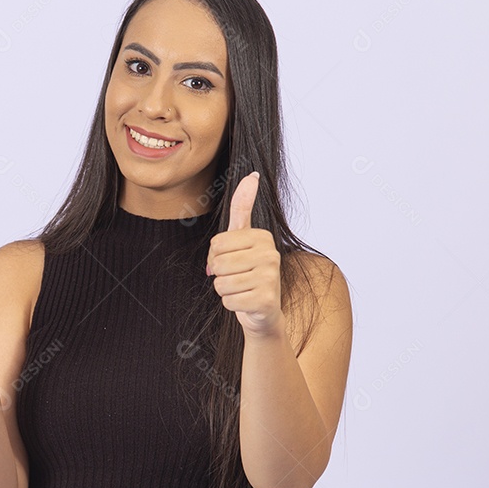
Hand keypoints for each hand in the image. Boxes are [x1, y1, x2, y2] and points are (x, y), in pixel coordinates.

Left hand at [205, 172, 282, 335]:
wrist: (263, 312)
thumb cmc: (248, 273)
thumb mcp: (242, 239)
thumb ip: (243, 208)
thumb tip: (252, 175)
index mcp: (262, 237)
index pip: (217, 243)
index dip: (217, 257)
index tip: (233, 262)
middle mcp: (271, 254)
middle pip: (218, 263)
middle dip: (220, 275)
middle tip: (237, 279)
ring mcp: (270, 278)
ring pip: (221, 283)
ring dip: (226, 291)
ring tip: (242, 290)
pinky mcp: (266, 300)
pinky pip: (228, 301)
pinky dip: (231, 305)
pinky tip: (246, 303)